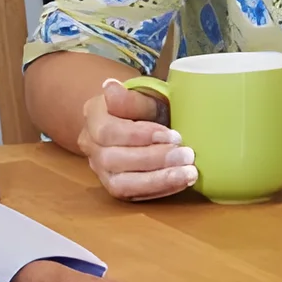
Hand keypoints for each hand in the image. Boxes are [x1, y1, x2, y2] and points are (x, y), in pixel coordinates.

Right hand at [79, 79, 196, 200]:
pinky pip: (132, 195)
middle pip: (113, 159)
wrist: (148, 121)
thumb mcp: (145, 95)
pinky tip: (182, 181)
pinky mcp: (115, 186)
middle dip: (154, 159)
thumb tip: (110, 86)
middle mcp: (91, 146)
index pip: (108, 131)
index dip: (141, 136)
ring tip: (189, 173)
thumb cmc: (148, 106)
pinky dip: (160, 189)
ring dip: (158, 180)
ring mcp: (101, 169)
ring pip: (120, 184)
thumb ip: (131, 97)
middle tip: (188, 155)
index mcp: (94, 116)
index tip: (174, 135)